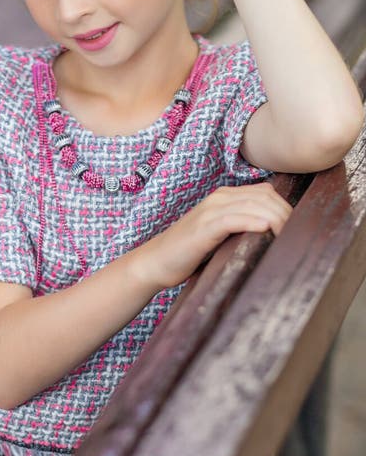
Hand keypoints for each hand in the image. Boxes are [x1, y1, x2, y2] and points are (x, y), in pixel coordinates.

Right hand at [147, 183, 291, 288]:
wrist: (156, 262)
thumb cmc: (190, 254)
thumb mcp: (221, 236)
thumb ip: (242, 229)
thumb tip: (275, 238)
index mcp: (224, 198)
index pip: (265, 193)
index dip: (286, 208)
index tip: (298, 228)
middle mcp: (219, 198)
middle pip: (264, 197)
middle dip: (286, 214)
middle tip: (299, 235)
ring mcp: (210, 211)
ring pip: (253, 205)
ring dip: (276, 218)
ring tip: (289, 235)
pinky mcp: (203, 227)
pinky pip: (233, 219)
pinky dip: (251, 221)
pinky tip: (266, 228)